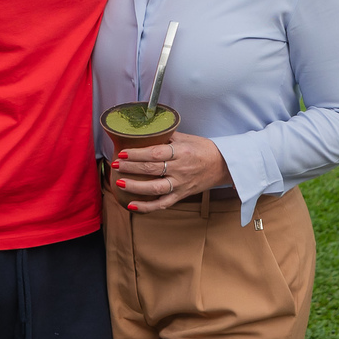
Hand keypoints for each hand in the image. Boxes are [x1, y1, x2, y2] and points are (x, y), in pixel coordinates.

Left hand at [111, 132, 232, 212]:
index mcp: (181, 152)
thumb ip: (166, 136)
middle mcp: (180, 169)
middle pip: (151, 169)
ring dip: (135, 186)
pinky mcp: (181, 195)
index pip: (156, 153)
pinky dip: (146, 207)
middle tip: (115, 164)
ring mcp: (180, 184)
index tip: (122, 152)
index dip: (137, 153)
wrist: (223, 165)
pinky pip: (162, 204)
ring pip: (155, 189)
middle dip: (130, 167)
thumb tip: (144, 131)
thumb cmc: (203, 149)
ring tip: (119, 182)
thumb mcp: (186, 138)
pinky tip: (132, 205)